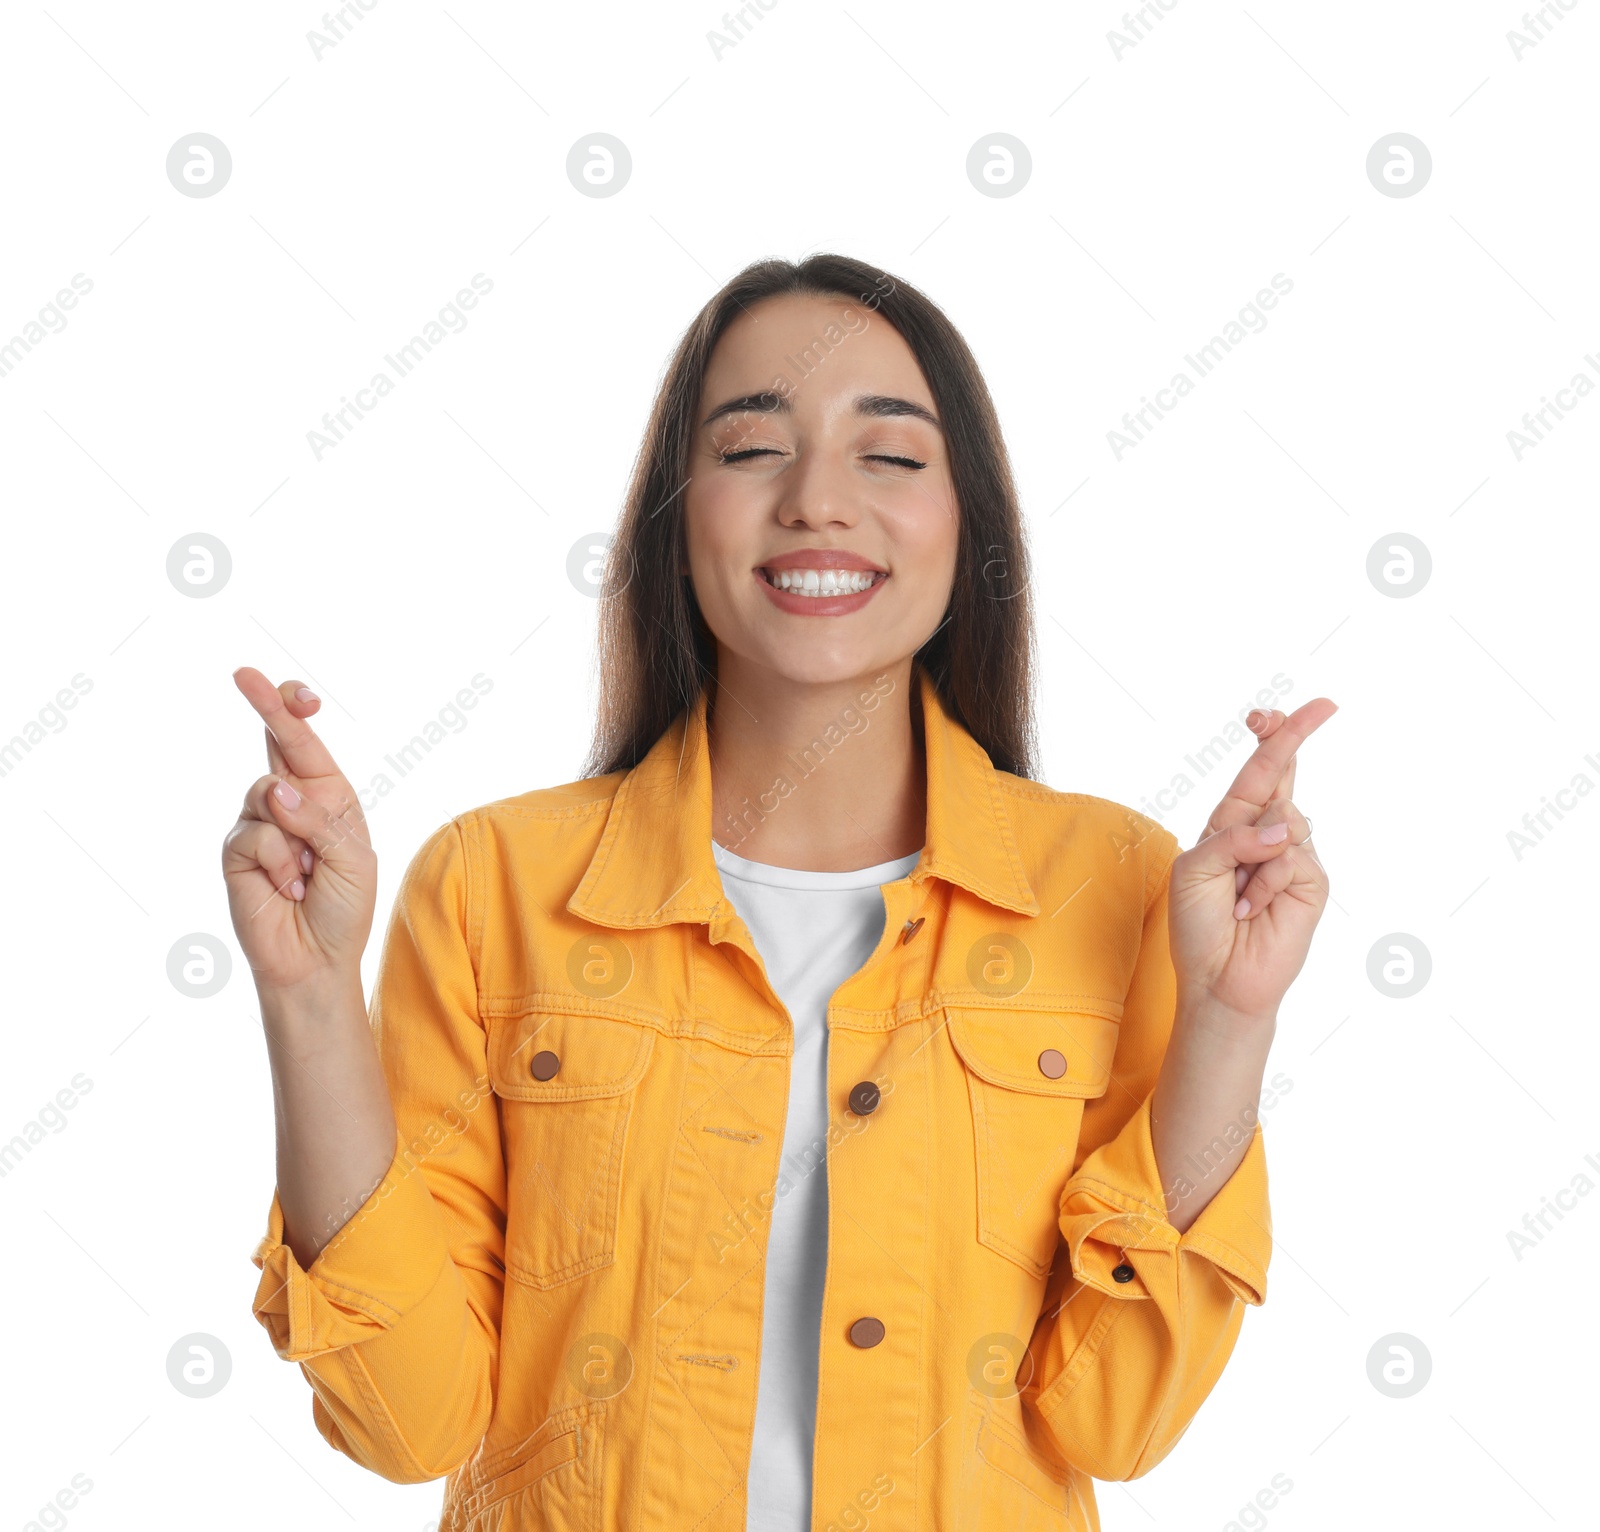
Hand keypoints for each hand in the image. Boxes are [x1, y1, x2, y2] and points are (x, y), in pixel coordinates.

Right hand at [220, 668, 377, 992]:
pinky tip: (288, 888)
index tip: (296, 691)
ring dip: (297, 835)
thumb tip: (277, 789)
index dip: (295, 710)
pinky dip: (281, 863)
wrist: (317, 959)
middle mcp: (292, 800)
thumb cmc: (345, 907)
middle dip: (266, 706)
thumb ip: (321, 819)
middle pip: (275, 742)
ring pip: (267, 792)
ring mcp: (260, 822)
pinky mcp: (237, 849)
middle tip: (244, 674)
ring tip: (308, 874)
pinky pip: (257, 835)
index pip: (307, 743)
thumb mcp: (353, 858)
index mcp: (329, 795)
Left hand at [1167, 698, 1336, 1027]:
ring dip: (1253, 854)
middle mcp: (1264, 834)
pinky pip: (1293, 858)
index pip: (1256, 772)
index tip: (1275, 711)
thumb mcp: (1193, 870)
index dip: (1271, 738)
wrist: (1219, 979)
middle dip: (1293, 737)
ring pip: (1286, 818)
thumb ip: (1231, 838)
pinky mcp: (1312, 883)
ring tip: (1238, 895)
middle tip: (1321, 707)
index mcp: (1230, 824)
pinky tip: (1254, 909)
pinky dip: (1267, 882)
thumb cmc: (1198, 925)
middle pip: (1284, 774)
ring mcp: (1292, 856)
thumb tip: (1283, 828)